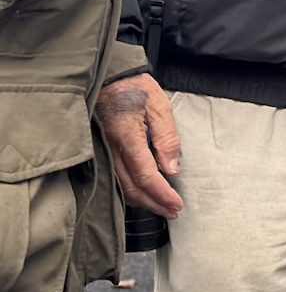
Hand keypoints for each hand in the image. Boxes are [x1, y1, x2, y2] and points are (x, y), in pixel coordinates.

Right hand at [95, 74, 182, 218]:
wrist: (108, 79)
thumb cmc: (136, 89)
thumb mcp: (159, 106)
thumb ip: (167, 138)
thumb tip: (172, 168)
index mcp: (128, 138)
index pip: (146, 175)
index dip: (161, 194)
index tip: (176, 204)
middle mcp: (112, 150)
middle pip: (132, 188)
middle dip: (154, 203)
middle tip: (173, 211)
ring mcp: (104, 153)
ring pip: (121, 187)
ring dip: (142, 201)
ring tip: (163, 207)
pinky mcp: (103, 153)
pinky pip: (115, 179)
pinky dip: (130, 191)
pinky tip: (143, 194)